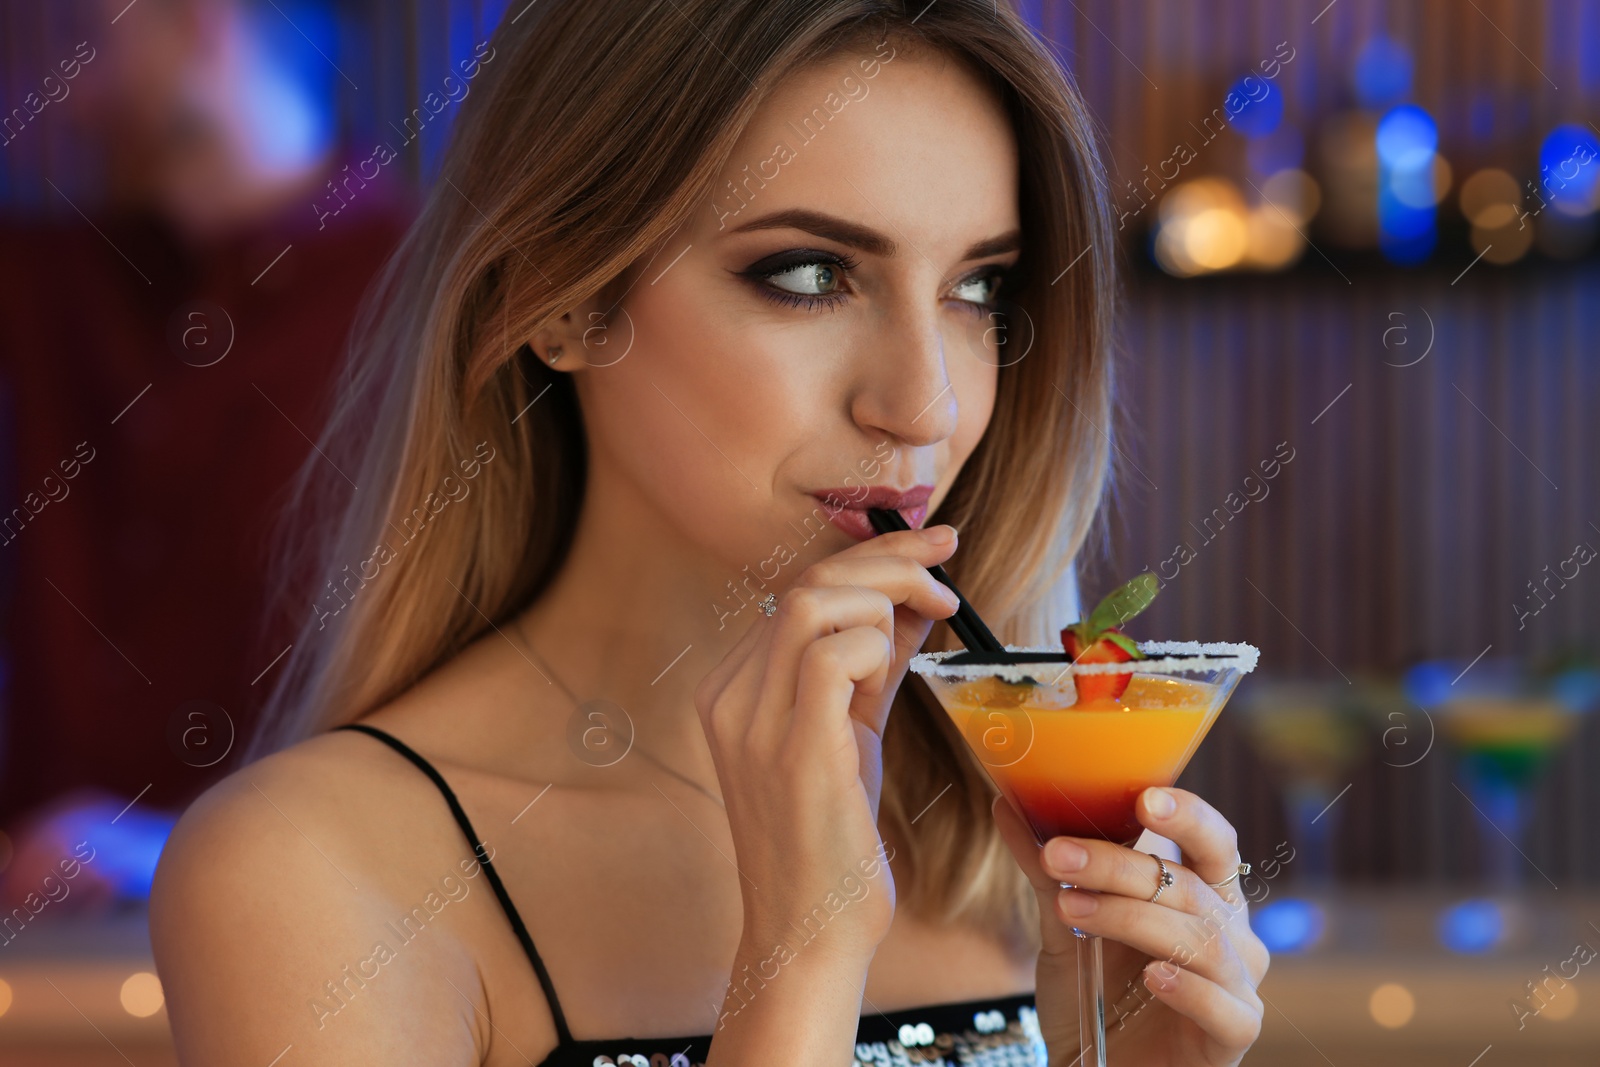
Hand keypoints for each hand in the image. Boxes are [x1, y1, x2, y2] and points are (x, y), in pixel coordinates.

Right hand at [693, 524, 960, 957]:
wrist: (811, 931)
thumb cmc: (834, 838)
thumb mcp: (852, 731)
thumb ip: (873, 664)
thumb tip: (913, 599)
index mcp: (734, 686)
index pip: (798, 588)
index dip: (871, 557)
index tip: (933, 548)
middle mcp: (729, 695)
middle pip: (805, 582)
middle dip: (890, 560)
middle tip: (948, 571)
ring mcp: (750, 722)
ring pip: (813, 602)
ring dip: (885, 602)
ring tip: (925, 634)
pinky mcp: (790, 751)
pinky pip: (832, 656)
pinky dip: (876, 648)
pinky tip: (893, 678)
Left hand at [992, 786, 1268, 1065]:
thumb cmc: (1093, 992)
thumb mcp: (1064, 925)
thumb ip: (1047, 870)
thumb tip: (1006, 804)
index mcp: (1202, 891)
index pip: (1212, 840)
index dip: (1187, 815)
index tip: (1143, 798)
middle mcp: (1230, 930)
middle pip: (1187, 886)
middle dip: (1119, 866)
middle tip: (1057, 855)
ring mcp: (1237, 982)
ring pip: (1199, 939)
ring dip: (1129, 918)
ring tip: (1071, 910)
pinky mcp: (1233, 1033)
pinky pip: (1224, 1006)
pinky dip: (1189, 988)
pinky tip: (1153, 976)